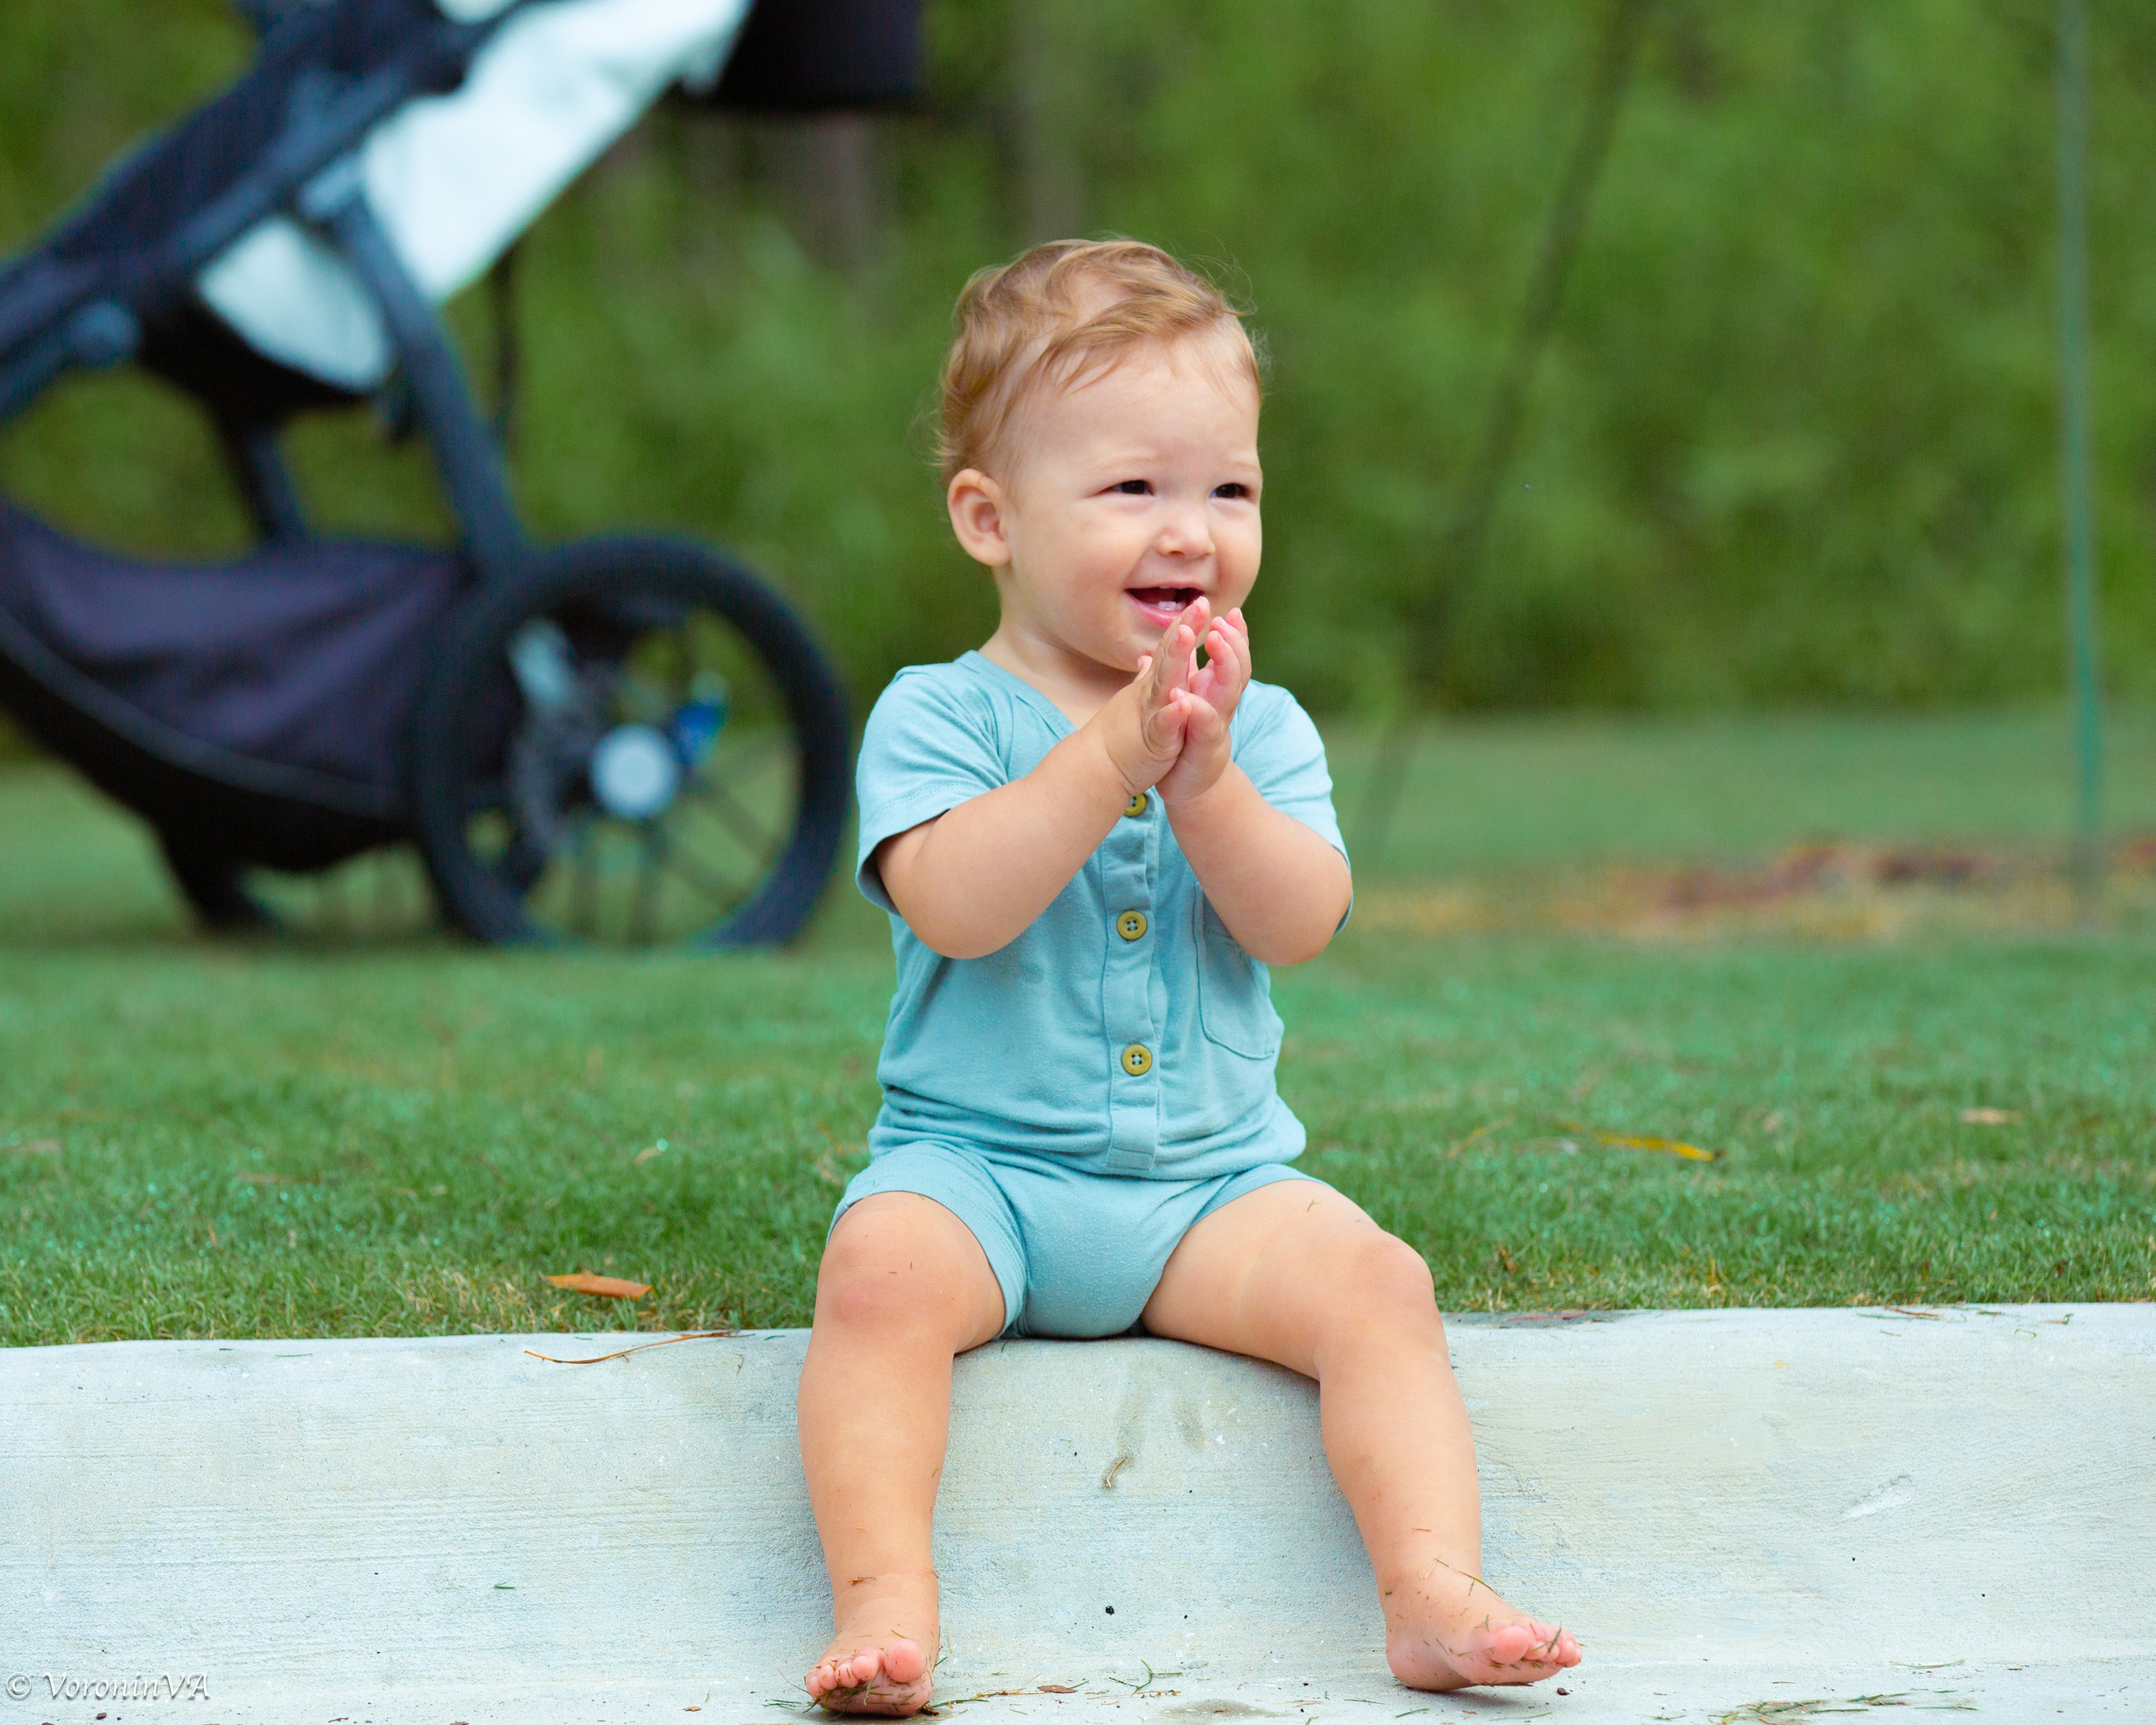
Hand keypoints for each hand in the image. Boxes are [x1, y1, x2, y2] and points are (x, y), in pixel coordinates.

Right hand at [1091, 597, 1212, 793]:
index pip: (1169, 648)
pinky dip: (1172, 713)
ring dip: (1176, 658)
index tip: (1201, 600)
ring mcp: (1150, 713)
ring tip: (1188, 634)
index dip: (1184, 623)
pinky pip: (1162, 724)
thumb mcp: (1139, 699)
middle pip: (1168, 655)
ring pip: (1164, 682)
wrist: (1099, 766)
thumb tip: (1147, 657)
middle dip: (1184, 629)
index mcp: (1153, 685)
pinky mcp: (1153, 740)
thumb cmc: (1122, 734)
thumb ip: (1146, 676)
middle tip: (1200, 603)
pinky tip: (1183, 701)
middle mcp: (1151, 692)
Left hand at [1155, 605, 1248, 805]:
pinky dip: (1197, 710)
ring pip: (1228, 691)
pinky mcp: (1204, 748)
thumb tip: (1172, 641)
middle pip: (1237, 668)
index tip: (1232, 610)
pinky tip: (1185, 696)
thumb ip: (1185, 671)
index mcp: (1215, 691)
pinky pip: (1204, 726)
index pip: (1232, 657)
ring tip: (1213, 640)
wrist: (1188, 784)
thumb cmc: (1187, 739)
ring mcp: (1217, 725)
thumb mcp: (1188, 698)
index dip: (1235, 635)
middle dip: (1233, 643)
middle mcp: (1221, 705)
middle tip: (1223, 620)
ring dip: (1223, 664)